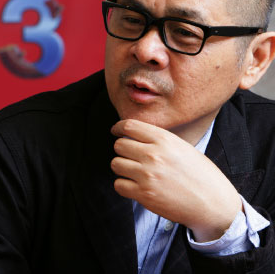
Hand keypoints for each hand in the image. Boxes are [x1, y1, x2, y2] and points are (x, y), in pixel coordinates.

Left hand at [110, 119, 240, 241]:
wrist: (214, 203)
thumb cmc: (201, 175)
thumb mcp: (183, 148)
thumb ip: (159, 140)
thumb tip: (134, 135)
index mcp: (165, 140)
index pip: (129, 126)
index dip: (119, 128)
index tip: (116, 131)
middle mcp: (154, 155)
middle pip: (119, 145)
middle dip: (123, 150)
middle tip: (130, 156)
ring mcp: (147, 175)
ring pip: (116, 164)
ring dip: (122, 168)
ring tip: (134, 172)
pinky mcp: (144, 194)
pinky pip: (119, 185)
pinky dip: (124, 185)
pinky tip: (135, 186)